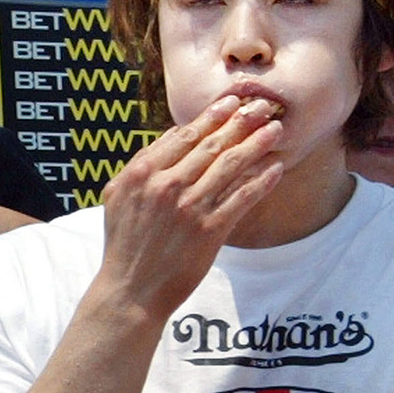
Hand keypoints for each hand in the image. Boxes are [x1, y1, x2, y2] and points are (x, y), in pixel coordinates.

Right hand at [94, 94, 285, 325]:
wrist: (130, 290)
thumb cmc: (124, 243)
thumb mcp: (117, 196)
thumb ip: (141, 164)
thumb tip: (171, 135)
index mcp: (143, 173)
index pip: (184, 136)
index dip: (211, 117)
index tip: (231, 102)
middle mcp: (166, 186)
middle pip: (211, 145)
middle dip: (241, 121)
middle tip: (264, 106)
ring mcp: (189, 208)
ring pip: (230, 166)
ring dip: (257, 144)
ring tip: (276, 130)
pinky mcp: (209, 231)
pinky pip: (241, 198)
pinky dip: (260, 181)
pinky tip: (275, 168)